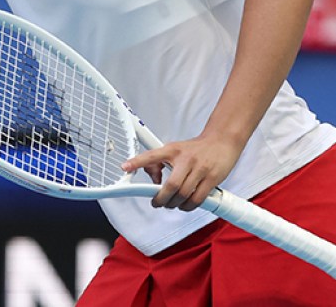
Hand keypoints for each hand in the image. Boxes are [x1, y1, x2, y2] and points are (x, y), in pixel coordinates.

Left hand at [122, 132, 244, 211]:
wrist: (221, 141)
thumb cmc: (196, 148)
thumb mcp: (175, 150)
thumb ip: (161, 162)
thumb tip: (153, 179)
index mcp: (172, 150)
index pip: (151, 156)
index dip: (137, 162)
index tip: (125, 167)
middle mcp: (185, 159)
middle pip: (171, 185)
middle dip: (161, 199)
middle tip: (157, 203)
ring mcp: (200, 169)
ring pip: (184, 194)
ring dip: (175, 204)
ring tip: (171, 205)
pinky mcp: (212, 178)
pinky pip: (198, 198)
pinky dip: (189, 206)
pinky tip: (185, 205)